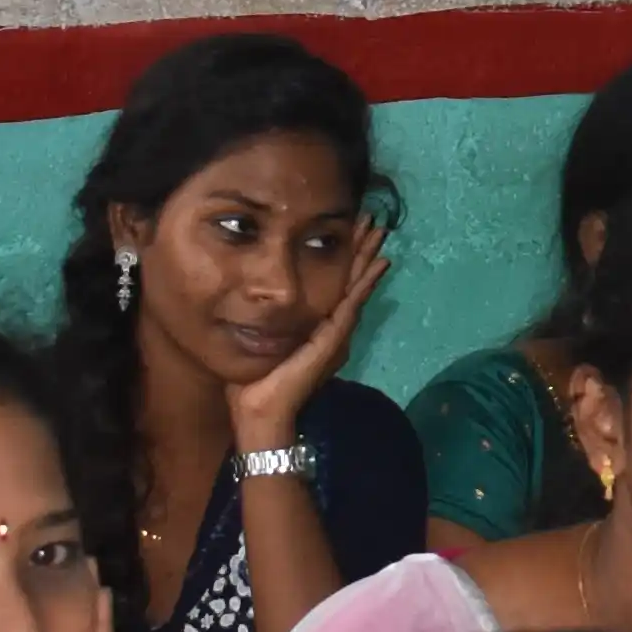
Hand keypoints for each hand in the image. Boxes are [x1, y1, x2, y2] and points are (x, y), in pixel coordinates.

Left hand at [230, 225, 392, 459]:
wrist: (259, 411)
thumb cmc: (253, 380)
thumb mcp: (259, 340)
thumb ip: (266, 321)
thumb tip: (257, 298)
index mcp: (316, 328)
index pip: (335, 285)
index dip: (344, 258)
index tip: (349, 229)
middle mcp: (331, 329)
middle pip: (350, 281)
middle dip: (361, 250)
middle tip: (373, 221)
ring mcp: (335, 335)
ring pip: (356, 288)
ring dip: (368, 259)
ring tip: (379, 233)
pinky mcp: (333, 341)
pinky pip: (352, 305)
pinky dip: (365, 284)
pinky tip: (376, 265)